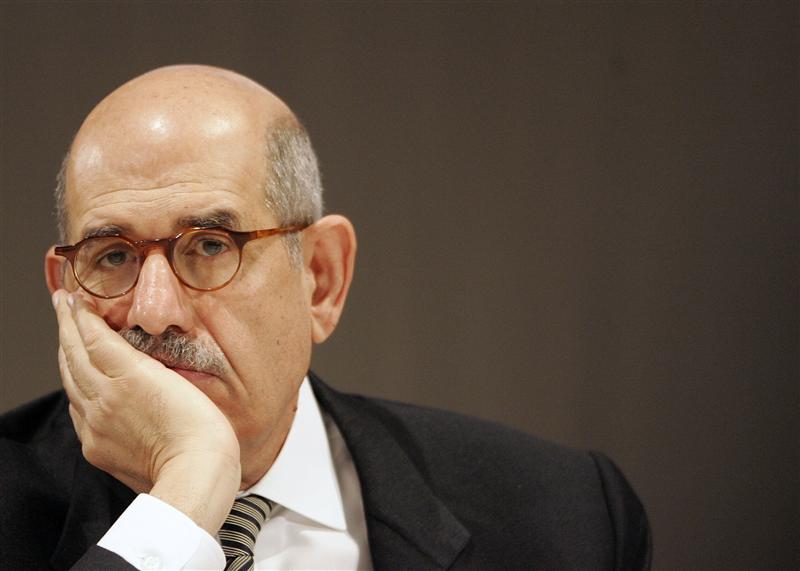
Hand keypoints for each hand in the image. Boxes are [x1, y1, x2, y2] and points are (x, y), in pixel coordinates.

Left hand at [52, 290, 240, 532]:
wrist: (195, 475)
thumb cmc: (203, 429)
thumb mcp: (181, 381)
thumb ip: (148, 364)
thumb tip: (128, 351)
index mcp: (128, 376)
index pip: (94, 337)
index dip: (82, 315)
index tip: (76, 297)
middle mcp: (104, 398)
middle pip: (74, 355)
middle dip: (66, 326)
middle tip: (62, 303)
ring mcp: (96, 424)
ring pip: (70, 381)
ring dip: (65, 354)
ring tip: (65, 333)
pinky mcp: (95, 447)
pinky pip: (76, 410)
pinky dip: (73, 388)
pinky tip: (77, 382)